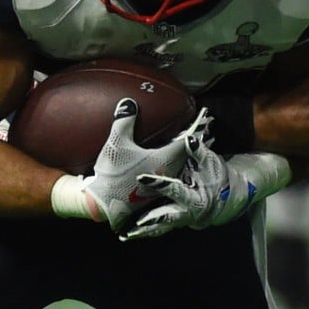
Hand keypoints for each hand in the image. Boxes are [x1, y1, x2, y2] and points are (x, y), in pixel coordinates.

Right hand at [51, 99, 207, 230]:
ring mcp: (163, 184)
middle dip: (191, 140)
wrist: (105, 206)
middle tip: (197, 128)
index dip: (195, 127)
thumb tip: (129, 103)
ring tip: (184, 143)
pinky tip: (166, 161)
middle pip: (186, 153)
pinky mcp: (155, 192)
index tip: (204, 118)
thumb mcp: (116, 143)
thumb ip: (124, 121)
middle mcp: (169, 173)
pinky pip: (171, 174)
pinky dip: (173, 164)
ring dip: (183, 154)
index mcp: (165, 159)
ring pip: (180, 165)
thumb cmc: (113, 174)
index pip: (186, 140)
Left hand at [122, 130, 289, 240]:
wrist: (229, 196)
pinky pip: (159, 228)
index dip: (160, 184)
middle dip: (148, 222)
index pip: (175, 190)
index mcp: (196, 197)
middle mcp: (188, 213)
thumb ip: (199, 153)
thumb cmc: (219, 176)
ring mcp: (181, 220)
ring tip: (124, 235)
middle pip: (166, 218)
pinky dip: (145, 231)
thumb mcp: (211, 163)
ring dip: (143, 232)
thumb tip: (190, 138)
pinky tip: (127, 233)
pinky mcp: (176, 222)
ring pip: (160, 228)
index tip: (142, 178)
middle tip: (130, 226)